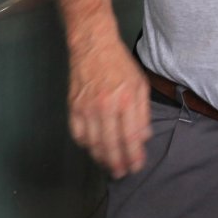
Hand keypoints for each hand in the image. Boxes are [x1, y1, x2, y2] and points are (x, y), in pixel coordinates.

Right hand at [67, 38, 151, 178]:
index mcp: (126, 100)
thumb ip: (143, 113)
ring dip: (101, 158)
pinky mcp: (74, 105)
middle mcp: (106, 106)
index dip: (133, 157)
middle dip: (117, 164)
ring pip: (93, 143)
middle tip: (121, 173)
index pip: (130, 138)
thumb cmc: (119, 63)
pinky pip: (78, 133)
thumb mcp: (140, 84)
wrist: (93, 44)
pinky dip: (85, 145)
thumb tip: (143, 138)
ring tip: (108, 165)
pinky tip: (92, 148)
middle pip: (111, 145)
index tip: (136, 166)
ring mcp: (87, 107)